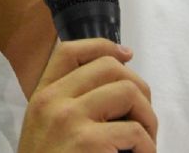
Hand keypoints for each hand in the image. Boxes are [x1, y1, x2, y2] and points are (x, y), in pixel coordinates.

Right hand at [18, 38, 157, 152]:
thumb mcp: (46, 130)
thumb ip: (69, 104)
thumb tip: (117, 79)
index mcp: (41, 97)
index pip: (69, 51)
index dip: (104, 45)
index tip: (127, 54)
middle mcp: (52, 102)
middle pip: (108, 67)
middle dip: (137, 88)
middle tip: (143, 117)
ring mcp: (69, 120)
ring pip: (129, 92)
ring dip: (148, 118)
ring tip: (144, 142)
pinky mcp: (88, 142)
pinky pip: (136, 132)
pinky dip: (147, 148)